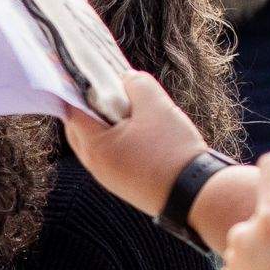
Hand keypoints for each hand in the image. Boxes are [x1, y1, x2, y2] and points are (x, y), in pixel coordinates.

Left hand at [59, 70, 207, 222]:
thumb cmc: (173, 150)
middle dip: (92, 107)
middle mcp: (94, 165)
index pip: (72, 111)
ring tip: (129, 109)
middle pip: (80, 128)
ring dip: (107, 125)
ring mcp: (108, 178)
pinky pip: (112, 157)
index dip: (80, 90)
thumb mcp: (157, 106)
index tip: (90, 74)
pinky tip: (140, 132)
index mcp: (93, 146)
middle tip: (110, 90)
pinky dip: (118, 141)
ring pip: (97, 143)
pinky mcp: (124, 185)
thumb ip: (137, 85)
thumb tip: (126, 78)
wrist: (196, 194)